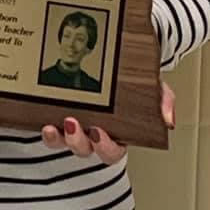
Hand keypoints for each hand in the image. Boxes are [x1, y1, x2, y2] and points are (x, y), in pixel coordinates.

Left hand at [40, 80, 175, 162]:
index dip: (105, 147)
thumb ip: (163, 101)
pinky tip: (41, 120)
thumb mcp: (154, 87)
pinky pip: (49, 127)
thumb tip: (168, 119)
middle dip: (77, 141)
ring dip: (57, 138)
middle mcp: (93, 134)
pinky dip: (45, 127)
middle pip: (84, 149)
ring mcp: (74, 126)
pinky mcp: (57, 116)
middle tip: (73, 124)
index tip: (100, 132)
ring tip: (52, 126)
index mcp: (118, 134)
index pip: (112, 151)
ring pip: (63, 142)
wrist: (118, 57)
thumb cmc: (136, 80)